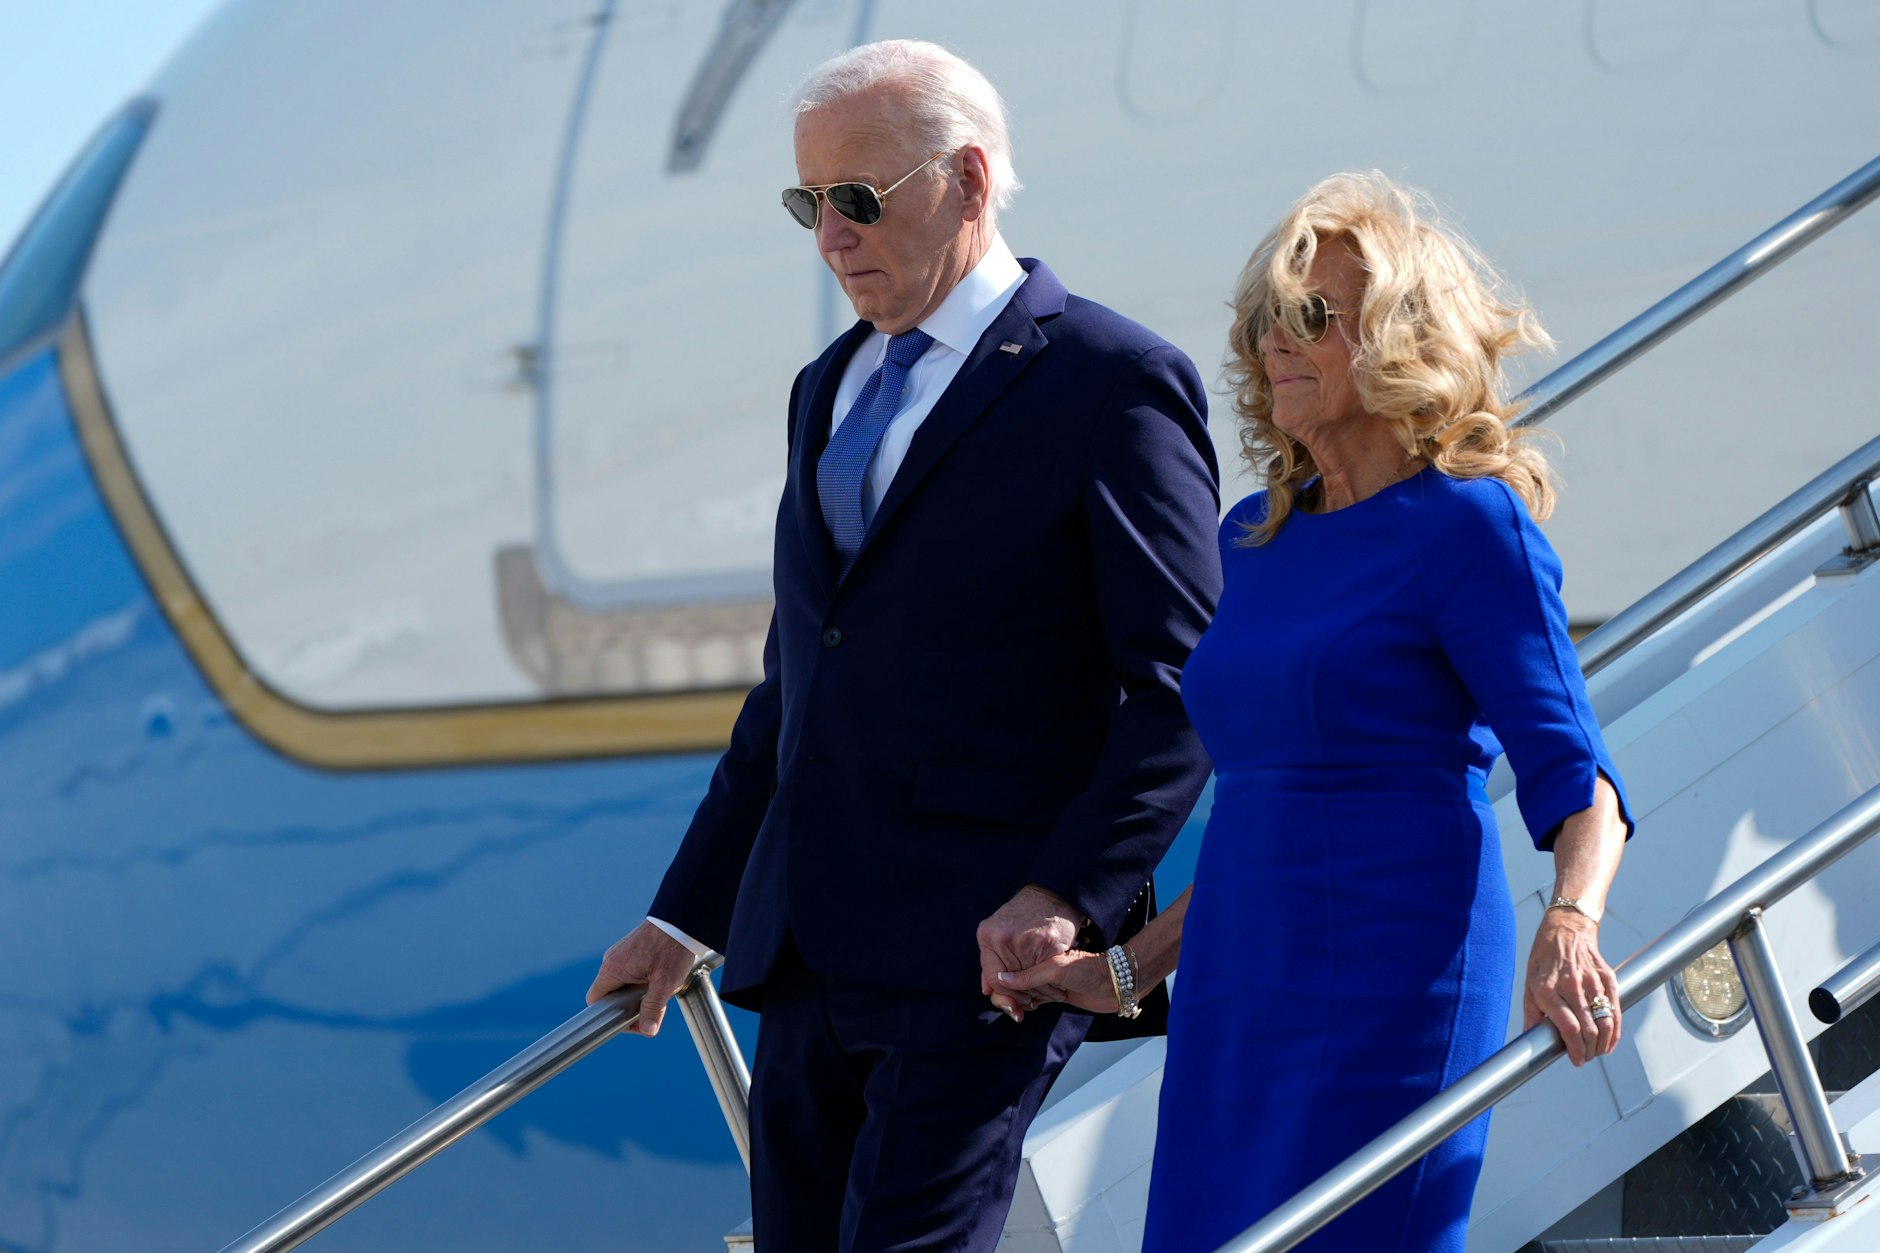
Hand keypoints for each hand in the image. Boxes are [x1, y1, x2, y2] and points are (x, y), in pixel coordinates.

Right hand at [586, 921, 699, 1037]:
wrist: (682, 919)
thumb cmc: (672, 948)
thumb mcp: (665, 983)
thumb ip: (653, 1007)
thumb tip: (647, 1031)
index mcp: (612, 969)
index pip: (595, 1000)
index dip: (609, 1015)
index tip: (629, 1019)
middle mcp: (611, 961)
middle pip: (610, 994)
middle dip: (629, 1006)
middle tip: (651, 1007)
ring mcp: (620, 954)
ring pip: (621, 984)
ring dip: (637, 993)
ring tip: (659, 989)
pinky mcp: (631, 950)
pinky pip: (629, 972)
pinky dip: (641, 980)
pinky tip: (659, 978)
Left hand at [976, 885, 1082, 1020]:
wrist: (1051, 894)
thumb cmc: (1024, 915)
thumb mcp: (999, 930)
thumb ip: (991, 961)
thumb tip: (987, 991)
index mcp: (987, 935)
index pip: (993, 978)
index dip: (1004, 994)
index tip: (1014, 1001)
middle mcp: (1003, 938)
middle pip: (1011, 984)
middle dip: (1022, 997)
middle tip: (1032, 1002)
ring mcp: (1026, 941)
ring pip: (1029, 983)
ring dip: (1038, 994)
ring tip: (1044, 995)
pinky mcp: (1048, 944)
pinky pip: (1047, 975)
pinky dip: (1052, 987)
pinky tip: (1056, 988)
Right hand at [995, 949, 1118, 1015]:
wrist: (1114, 984)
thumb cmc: (1088, 971)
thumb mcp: (1055, 970)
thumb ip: (1027, 976)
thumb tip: (998, 980)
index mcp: (1034, 951)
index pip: (1005, 969)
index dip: (1000, 985)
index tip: (1003, 997)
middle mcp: (1036, 964)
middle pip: (1008, 982)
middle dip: (1009, 996)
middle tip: (1018, 1007)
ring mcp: (1043, 979)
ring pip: (1019, 992)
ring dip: (1019, 1002)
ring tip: (1026, 1008)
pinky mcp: (1051, 992)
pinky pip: (1031, 999)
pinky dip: (1028, 1005)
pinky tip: (1031, 1008)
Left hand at [1523, 909, 1620, 1065]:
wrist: (1566, 929)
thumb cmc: (1544, 958)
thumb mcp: (1529, 984)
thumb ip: (1532, 1014)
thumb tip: (1530, 1039)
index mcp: (1548, 989)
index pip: (1568, 1027)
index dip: (1575, 1048)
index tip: (1575, 1060)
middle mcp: (1570, 985)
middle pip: (1588, 1028)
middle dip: (1589, 1051)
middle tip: (1585, 1058)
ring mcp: (1591, 981)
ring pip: (1605, 1021)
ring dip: (1603, 1044)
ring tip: (1597, 1052)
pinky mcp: (1608, 978)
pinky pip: (1615, 1009)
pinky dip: (1615, 1030)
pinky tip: (1610, 1040)